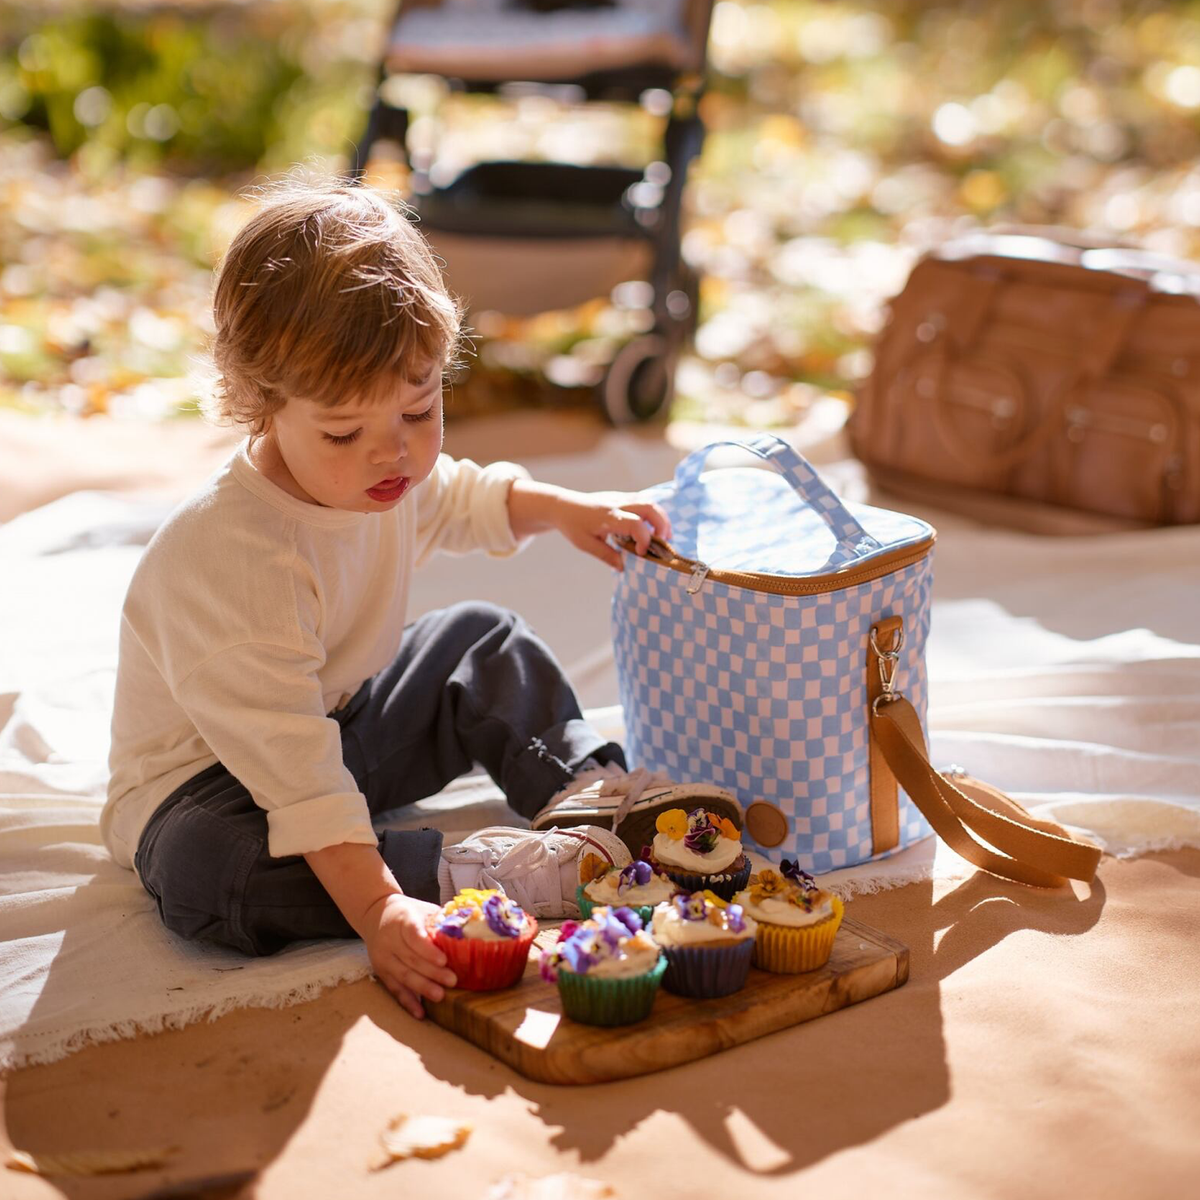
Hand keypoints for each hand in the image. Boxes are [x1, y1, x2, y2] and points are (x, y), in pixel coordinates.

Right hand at [360, 893, 457, 1018]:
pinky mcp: (382, 972)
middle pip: (411, 959)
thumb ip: (440, 921)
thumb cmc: (407, 913)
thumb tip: (469, 931)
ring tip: (440, 996)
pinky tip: (420, 1013)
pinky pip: (395, 989)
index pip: (414, 936)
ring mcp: (383, 958)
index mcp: (402, 920)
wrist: (375, 914)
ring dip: (422, 988)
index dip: (428, 950)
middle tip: (452, 981)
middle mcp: (389, 940)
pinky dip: (408, 1002)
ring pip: (403, 976)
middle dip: (432, 972)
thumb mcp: (422, 909)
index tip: (444, 960)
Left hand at [552, 489, 672, 569]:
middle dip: (662, 525)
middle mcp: (618, 504)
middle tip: (664, 542)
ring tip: (662, 537)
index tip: (641, 554)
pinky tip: (651, 529)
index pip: (635, 524)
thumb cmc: (573, 525)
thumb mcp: (586, 545)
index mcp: (608, 517)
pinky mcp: (622, 497)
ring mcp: (621, 498)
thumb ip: (606, 555)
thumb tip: (624, 567)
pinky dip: (653, 515)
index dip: (644, 540)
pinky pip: (644, 502)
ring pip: (650, 502)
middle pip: (650, 508)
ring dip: (661, 519)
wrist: (563, 506)